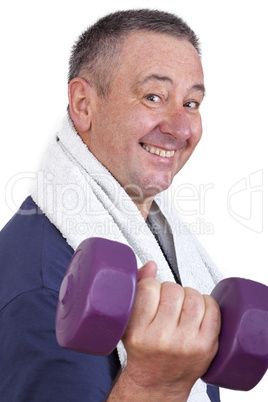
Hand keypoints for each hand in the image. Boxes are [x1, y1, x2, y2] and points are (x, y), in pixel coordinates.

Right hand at [121, 261, 220, 399]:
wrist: (159, 381)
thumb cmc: (143, 350)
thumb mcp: (128, 322)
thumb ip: (135, 288)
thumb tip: (151, 265)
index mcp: (138, 331)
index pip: (148, 288)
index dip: (151, 284)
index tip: (151, 292)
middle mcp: (161, 338)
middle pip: (172, 290)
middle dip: (170, 290)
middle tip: (167, 301)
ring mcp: (186, 342)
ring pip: (193, 296)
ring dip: (188, 295)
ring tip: (182, 305)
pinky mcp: (206, 345)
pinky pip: (212, 308)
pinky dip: (206, 303)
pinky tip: (197, 310)